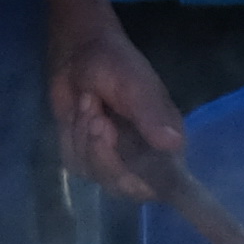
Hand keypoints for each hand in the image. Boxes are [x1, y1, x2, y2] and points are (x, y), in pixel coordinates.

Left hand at [51, 14, 184, 199]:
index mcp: (167, 143)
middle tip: (96, 119)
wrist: (78, 52)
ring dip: (83, 137)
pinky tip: (77, 112)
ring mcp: (113, 160)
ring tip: (88, 102)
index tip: (133, 178)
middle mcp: (144, 158)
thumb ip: (152, 114)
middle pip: (124, 185)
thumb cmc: (115, 63)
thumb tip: (173, 143)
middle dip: (104, 154)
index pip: (170, 186)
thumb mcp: (135, 84)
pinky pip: (75, 163)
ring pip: (95, 173)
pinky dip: (70, 137)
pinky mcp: (86, 158)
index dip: (157, 190)